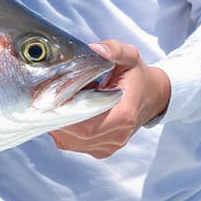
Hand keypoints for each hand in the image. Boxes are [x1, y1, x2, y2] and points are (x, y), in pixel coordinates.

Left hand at [49, 40, 171, 158]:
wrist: (151, 97)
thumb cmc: (136, 76)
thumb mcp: (129, 57)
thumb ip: (114, 50)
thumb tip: (95, 49)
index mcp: (124, 113)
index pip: (88, 124)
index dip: (66, 114)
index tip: (54, 98)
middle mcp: (118, 134)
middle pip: (77, 134)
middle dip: (58, 117)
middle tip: (49, 98)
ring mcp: (110, 145)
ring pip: (72, 142)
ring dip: (59, 125)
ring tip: (59, 104)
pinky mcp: (102, 150)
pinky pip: (74, 145)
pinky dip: (65, 132)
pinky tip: (67, 114)